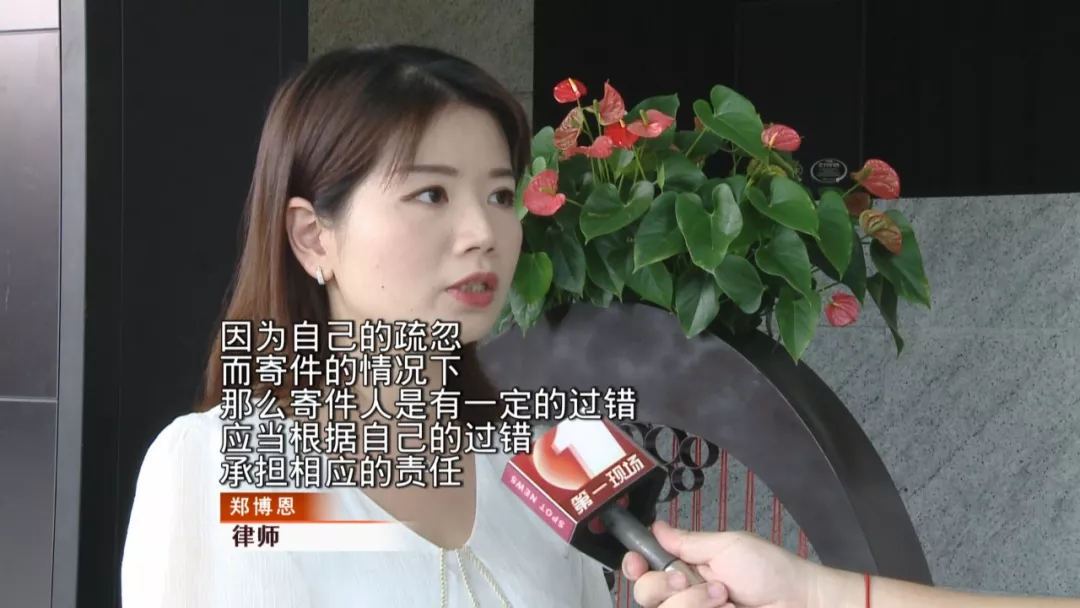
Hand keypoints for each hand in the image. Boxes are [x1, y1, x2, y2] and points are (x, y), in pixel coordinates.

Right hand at [621, 521, 816, 607]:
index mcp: (687, 568)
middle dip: (666, 584)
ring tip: (725, 597)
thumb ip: (687, 542)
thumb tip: (656, 526)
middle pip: (645, 595)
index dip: (633, 566)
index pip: (644, 569)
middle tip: (691, 579)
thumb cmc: (771, 570)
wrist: (801, 602)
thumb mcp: (727, 546)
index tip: (637, 562)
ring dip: (693, 603)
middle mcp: (686, 595)